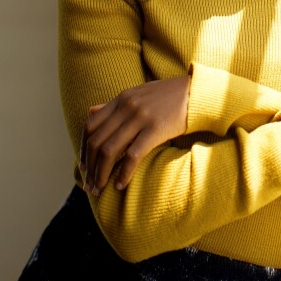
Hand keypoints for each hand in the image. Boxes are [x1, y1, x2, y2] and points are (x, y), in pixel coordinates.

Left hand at [79, 75, 190, 194]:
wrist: (197, 92)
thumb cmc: (168, 97)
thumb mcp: (138, 94)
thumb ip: (115, 104)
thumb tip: (91, 111)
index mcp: (121, 98)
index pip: (89, 126)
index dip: (83, 149)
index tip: (83, 167)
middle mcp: (127, 106)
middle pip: (96, 141)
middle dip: (89, 167)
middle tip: (89, 184)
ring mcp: (141, 117)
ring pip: (109, 150)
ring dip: (101, 174)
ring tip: (100, 188)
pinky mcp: (156, 129)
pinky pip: (132, 155)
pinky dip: (123, 173)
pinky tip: (121, 184)